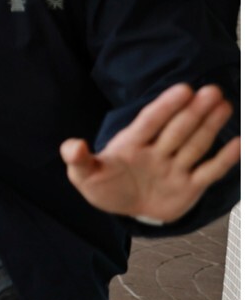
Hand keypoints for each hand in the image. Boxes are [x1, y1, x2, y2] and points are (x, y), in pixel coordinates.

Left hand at [61, 83, 240, 223]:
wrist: (123, 209)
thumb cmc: (105, 185)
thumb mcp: (83, 174)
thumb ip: (78, 159)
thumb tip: (72, 146)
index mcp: (131, 144)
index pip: (150, 121)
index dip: (165, 106)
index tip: (182, 89)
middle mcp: (157, 152)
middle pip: (177, 129)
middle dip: (194, 111)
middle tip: (211, 91)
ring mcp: (174, 168)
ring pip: (195, 144)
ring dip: (210, 126)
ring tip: (224, 105)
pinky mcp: (189, 187)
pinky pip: (209, 172)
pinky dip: (225, 159)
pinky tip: (239, 143)